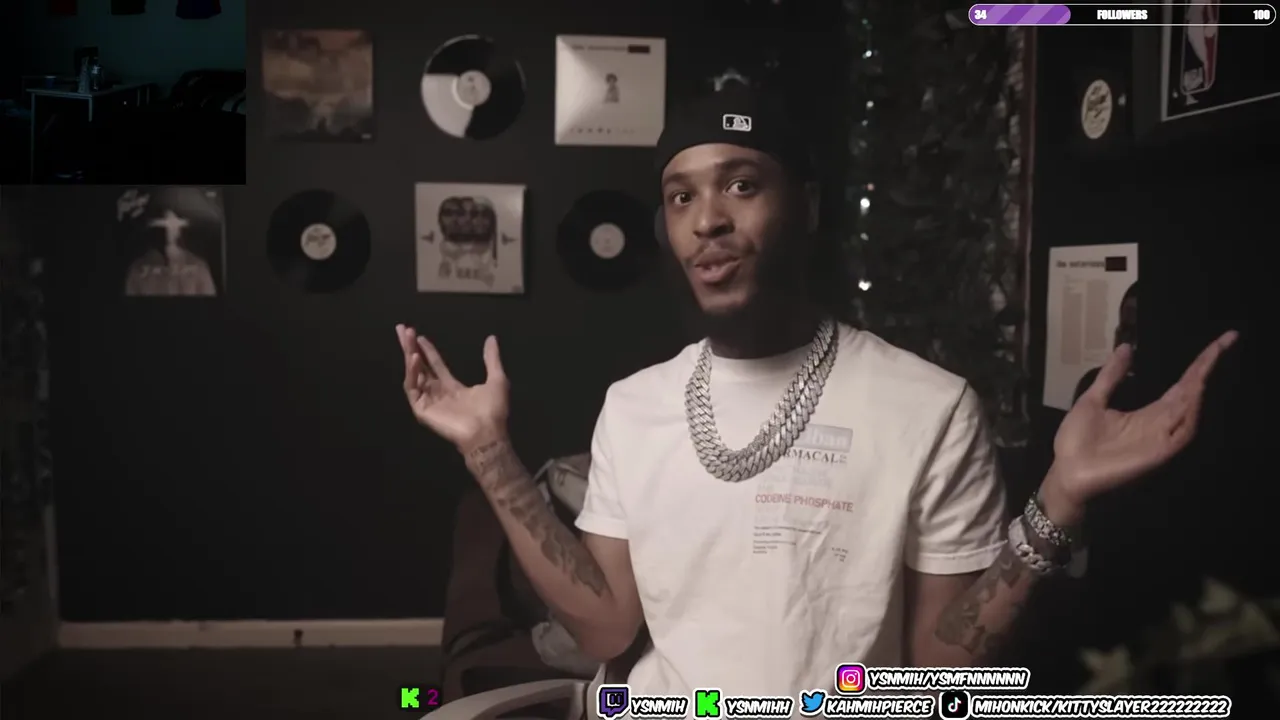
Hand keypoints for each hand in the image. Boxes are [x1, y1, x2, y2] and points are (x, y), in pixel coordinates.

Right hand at [396, 324, 508, 450]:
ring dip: (409, 355)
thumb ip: (492, 359)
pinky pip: (413, 388)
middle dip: (410, 348)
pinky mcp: (422, 410)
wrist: (488, 431)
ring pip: (413, 375)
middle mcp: (438, 393)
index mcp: (452, 387)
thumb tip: (491, 338)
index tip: (419, 335)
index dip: (427, 350)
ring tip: (407, 337)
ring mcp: (428, 402)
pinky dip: (412, 373)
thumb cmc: (493, 410)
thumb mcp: (497, 379)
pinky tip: (414, 358)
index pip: (435, 365)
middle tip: (402, 329)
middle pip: (420, 367)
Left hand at [1046, 331, 1237, 512]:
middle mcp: (1160, 425)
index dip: (1199, 364)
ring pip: (1190, 410)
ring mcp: (1161, 439)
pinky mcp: (1157, 453)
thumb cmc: (1076, 441)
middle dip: (1207, 367)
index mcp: (1148, 414)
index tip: (1218, 341)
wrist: (1065, 473)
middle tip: (1227, 339)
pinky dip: (1189, 414)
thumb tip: (1126, 347)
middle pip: (1191, 393)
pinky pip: (1181, 433)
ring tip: (1209, 361)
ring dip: (1199, 386)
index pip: (1180, 385)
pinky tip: (1192, 394)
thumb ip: (1111, 376)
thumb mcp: (1093, 400)